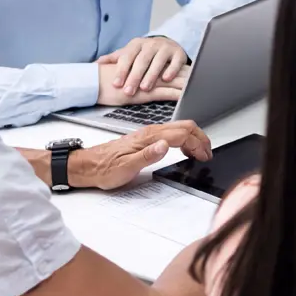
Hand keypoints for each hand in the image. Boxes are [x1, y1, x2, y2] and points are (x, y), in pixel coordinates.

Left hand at [71, 121, 210, 189]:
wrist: (88, 166)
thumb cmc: (105, 169)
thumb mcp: (125, 168)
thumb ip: (147, 156)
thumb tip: (166, 145)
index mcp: (149, 137)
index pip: (181, 134)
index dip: (197, 144)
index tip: (204, 157)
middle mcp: (150, 131)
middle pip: (185, 126)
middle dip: (201, 138)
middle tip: (208, 154)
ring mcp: (149, 133)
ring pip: (180, 128)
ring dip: (194, 138)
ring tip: (200, 153)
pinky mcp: (147, 138)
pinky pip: (172, 132)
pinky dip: (185, 139)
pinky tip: (184, 150)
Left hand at [97, 37, 188, 104]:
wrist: (167, 44)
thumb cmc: (144, 53)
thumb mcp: (129, 54)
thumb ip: (113, 59)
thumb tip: (95, 64)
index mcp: (136, 45)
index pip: (127, 57)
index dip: (121, 71)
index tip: (116, 84)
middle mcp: (150, 44)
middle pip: (142, 60)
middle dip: (134, 76)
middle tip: (129, 91)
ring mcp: (165, 48)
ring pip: (158, 61)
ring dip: (151, 75)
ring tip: (145, 88)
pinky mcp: (179, 53)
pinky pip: (175, 61)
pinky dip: (171, 69)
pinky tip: (166, 79)